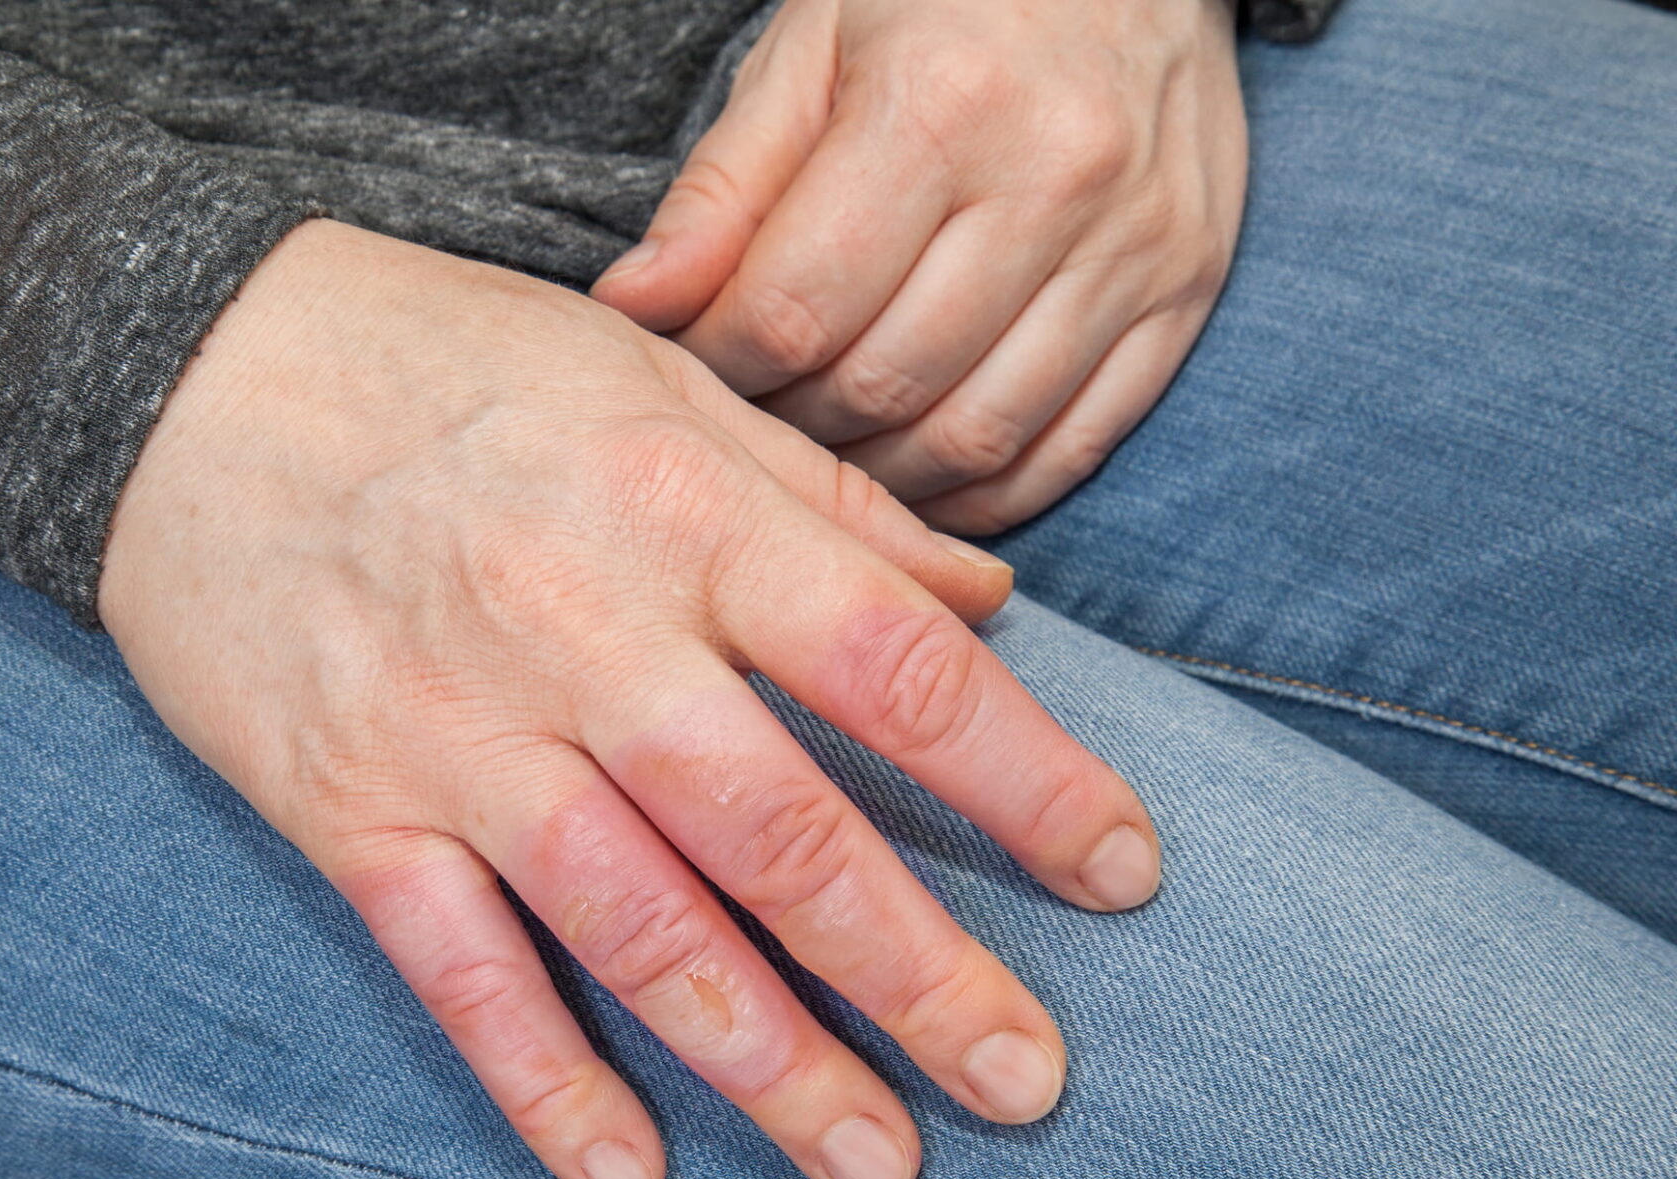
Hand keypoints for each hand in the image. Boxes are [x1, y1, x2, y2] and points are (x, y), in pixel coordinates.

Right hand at [100, 220, 1160, 1178]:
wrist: (190, 371)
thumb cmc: (452, 364)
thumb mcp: (657, 382)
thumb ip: (828, 501)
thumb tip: (987, 593)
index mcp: (682, 511)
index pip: (893, 663)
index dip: (1025, 777)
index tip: (1124, 872)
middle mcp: (581, 631)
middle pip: (779, 830)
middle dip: (915, 971)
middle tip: (1027, 1085)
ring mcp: (458, 732)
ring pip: (635, 924)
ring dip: (763, 1059)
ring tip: (877, 1163)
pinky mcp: (349, 804)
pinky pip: (454, 967)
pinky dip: (539, 1081)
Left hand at [593, 0, 1245, 533]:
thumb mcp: (813, 47)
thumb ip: (723, 187)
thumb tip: (632, 307)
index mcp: (941, 100)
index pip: (795, 306)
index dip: (722, 363)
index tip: (697, 362)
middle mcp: (1052, 178)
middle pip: (882, 383)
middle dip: (794, 426)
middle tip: (757, 414)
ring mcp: (1134, 246)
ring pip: (978, 434)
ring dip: (883, 479)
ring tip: (830, 451)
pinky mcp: (1185, 296)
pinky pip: (1073, 446)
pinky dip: (985, 492)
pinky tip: (925, 479)